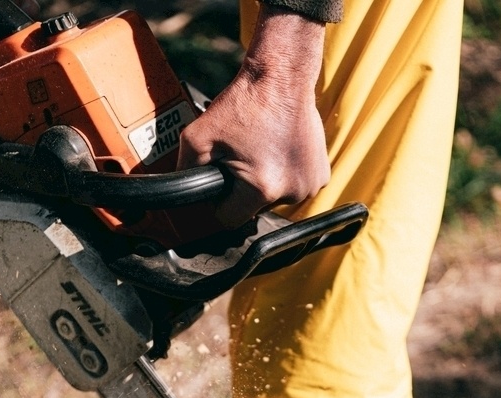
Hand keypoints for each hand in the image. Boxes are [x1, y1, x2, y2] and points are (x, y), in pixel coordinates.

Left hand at [177, 4, 329, 227]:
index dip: (218, 203)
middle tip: (241, 157)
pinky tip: (279, 152)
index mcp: (262, 188)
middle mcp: (292, 192)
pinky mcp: (321, 175)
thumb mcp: (198, 136)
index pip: (230, 219)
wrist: (283, 76)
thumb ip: (185, 170)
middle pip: (254, 208)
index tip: (219, 183)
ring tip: (261, 152)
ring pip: (276, 199)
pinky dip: (286, 175)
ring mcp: (310, 185)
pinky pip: (295, 187)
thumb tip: (180, 195)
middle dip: (243, 189)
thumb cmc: (246, 102)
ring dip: (266, 182)